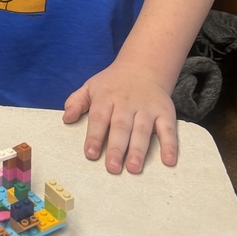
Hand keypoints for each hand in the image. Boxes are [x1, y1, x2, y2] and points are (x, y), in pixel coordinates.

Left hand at [63, 59, 177, 173]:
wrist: (143, 67)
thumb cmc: (112, 83)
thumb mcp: (91, 87)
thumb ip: (77, 102)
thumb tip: (66, 118)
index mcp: (106, 97)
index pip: (98, 118)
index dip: (94, 136)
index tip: (90, 155)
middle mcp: (126, 102)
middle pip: (121, 126)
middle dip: (116, 147)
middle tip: (112, 168)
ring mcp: (147, 107)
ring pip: (142, 129)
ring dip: (138, 150)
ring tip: (133, 168)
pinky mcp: (165, 112)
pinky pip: (168, 129)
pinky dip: (170, 144)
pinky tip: (169, 161)